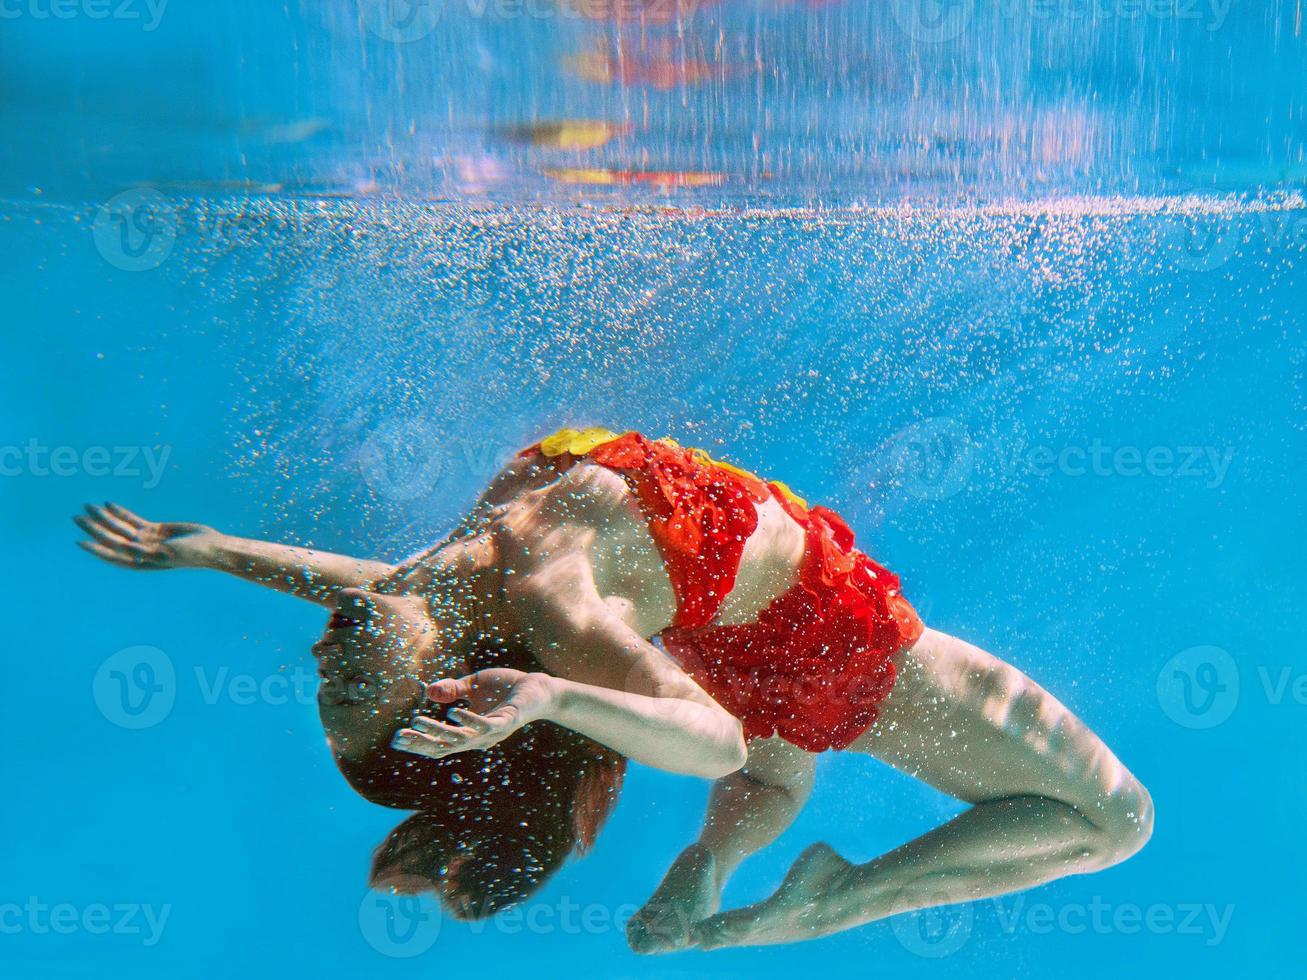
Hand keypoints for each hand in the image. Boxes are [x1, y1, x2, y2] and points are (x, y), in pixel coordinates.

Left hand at [74, 502, 220, 570]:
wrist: (211, 546)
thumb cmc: (192, 554)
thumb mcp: (168, 554)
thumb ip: (146, 551)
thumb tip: (125, 547)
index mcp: (141, 562)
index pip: (113, 555)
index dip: (96, 549)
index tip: (79, 541)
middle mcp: (140, 552)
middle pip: (112, 538)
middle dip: (94, 528)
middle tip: (77, 517)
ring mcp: (146, 540)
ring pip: (120, 527)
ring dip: (104, 517)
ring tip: (88, 506)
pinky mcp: (155, 529)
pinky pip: (133, 520)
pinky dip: (121, 513)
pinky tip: (108, 504)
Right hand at [391, 668, 560, 758]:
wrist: (537, 686)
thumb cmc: (505, 688)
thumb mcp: (472, 686)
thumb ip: (452, 690)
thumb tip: (428, 692)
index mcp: (469, 732)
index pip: (440, 744)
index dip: (418, 744)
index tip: (396, 740)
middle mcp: (479, 738)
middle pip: (445, 746)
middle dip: (421, 743)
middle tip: (398, 738)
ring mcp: (492, 731)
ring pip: (461, 738)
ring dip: (438, 731)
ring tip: (417, 722)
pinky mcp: (507, 720)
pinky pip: (486, 724)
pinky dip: (469, 720)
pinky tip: (453, 712)